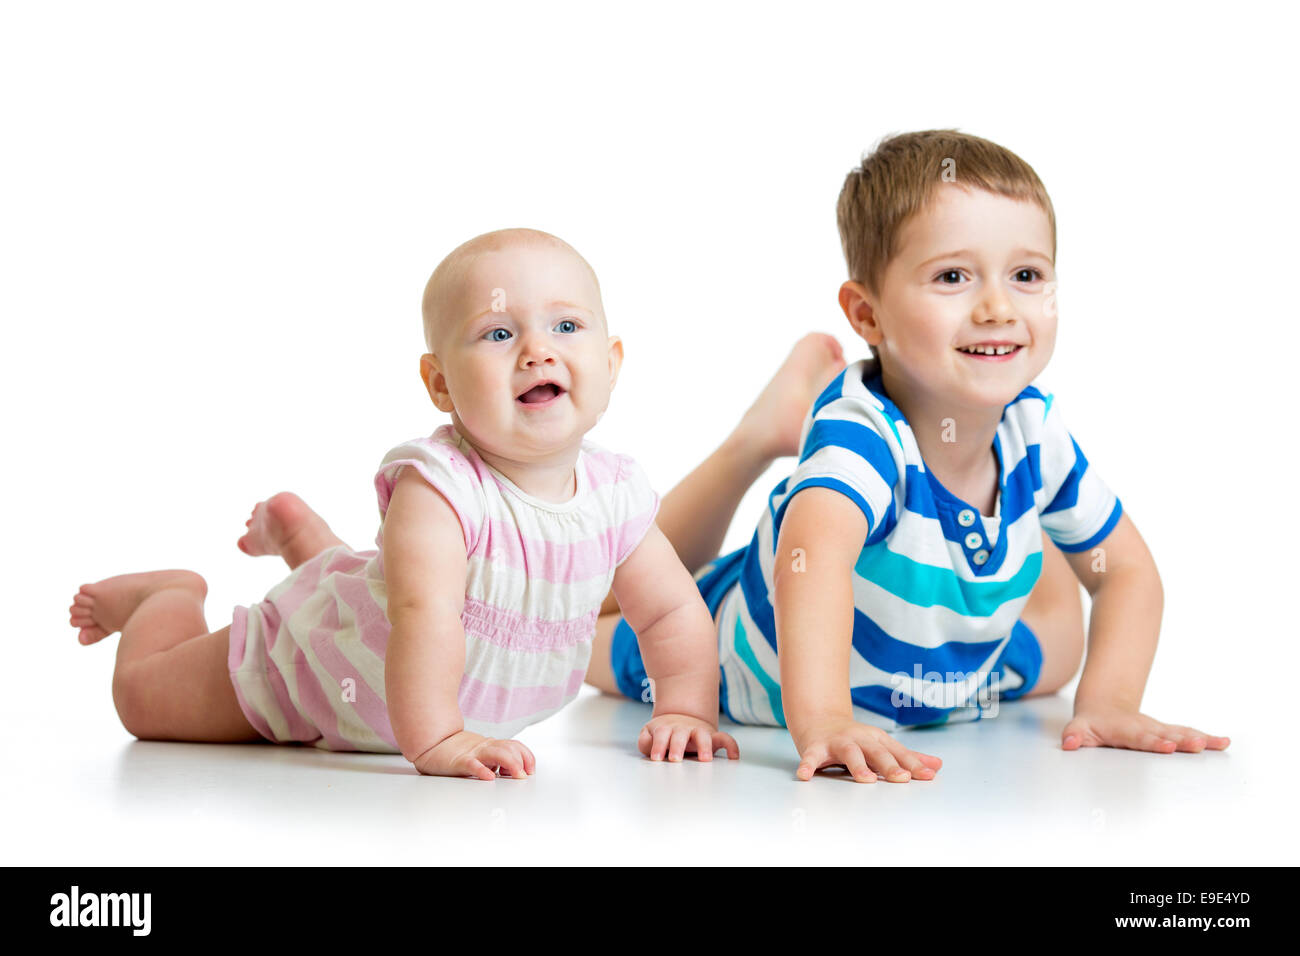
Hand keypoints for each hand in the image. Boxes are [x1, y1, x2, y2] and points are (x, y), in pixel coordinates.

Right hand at [412, 730, 535, 779]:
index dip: (527, 757)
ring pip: (497, 754)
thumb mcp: (481, 754)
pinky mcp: (459, 761)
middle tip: (524, 776)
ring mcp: (473, 753)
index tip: (531, 770)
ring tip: (517, 775)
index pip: (515, 746)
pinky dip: (482, 771)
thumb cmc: (456, 752)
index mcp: (491, 746)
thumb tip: (514, 772)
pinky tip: (489, 777)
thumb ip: (496, 760)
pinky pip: (473, 765)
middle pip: (510, 749)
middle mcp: (485, 748)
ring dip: (510, 764)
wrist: (431, 744)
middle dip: (522, 762)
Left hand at [638, 713, 738, 761]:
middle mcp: (684, 729)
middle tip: (675, 759)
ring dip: (704, 746)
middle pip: (681, 735)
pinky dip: (731, 746)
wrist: (681, 718)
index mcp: (667, 728)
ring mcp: (700, 732)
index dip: (658, 745)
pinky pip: (725, 739)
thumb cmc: (664, 733)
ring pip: (703, 736)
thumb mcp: (650, 734)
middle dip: (678, 746)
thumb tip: (649, 747)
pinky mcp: (713, 737)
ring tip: (705, 759)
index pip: (662, 734)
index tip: (656, 758)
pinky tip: (733, 757)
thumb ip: (645, 741)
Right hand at [793, 718, 941, 782]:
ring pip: (849, 753)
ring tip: (866, 779)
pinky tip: (805, 775)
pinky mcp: (816, 747)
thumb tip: (937, 765)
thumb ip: (907, 757)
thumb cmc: (854, 738)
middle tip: (902, 779)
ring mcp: (837, 742)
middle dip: (889, 765)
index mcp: (877, 740)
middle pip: (876, 752)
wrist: (818, 719)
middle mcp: (859, 739)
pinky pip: (812, 757)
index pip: (898, 753)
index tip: (928, 776)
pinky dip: (808, 765)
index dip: (913, 764)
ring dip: (858, 765)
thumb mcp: (882, 745)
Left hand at [1063, 707, 1229, 752]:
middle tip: (1197, 745)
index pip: (1140, 738)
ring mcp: (1159, 728)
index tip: (1167, 746)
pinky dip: (1206, 738)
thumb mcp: (1078, 728)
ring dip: (1199, 738)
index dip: (1153, 742)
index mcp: (1125, 730)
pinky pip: (1188, 733)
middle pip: (1165, 734)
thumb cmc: (1091, 723)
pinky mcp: (1169, 730)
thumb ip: (1074, 736)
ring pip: (1181, 732)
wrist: (1104, 705)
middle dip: (1181, 740)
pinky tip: (1224, 742)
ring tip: (1219, 743)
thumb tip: (1069, 744)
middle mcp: (1146, 727)